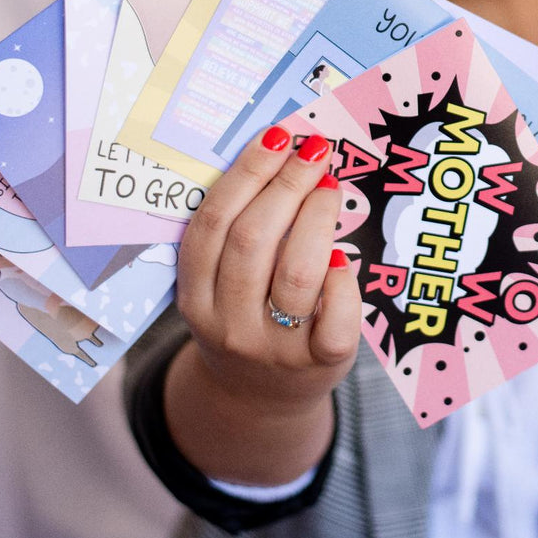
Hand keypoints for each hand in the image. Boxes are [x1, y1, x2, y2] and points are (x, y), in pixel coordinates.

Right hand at [167, 125, 361, 482]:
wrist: (257, 401)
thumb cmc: (244, 319)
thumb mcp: (217, 286)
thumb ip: (234, 234)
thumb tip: (277, 152)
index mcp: (194, 296)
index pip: (213, 224)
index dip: (247, 173)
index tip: (277, 136)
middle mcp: (228, 324)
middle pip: (254, 240)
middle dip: (288, 184)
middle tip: (314, 152)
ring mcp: (274, 347)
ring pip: (297, 271)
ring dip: (317, 218)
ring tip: (329, 188)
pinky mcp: (319, 363)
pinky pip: (335, 318)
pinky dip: (343, 280)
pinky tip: (343, 255)